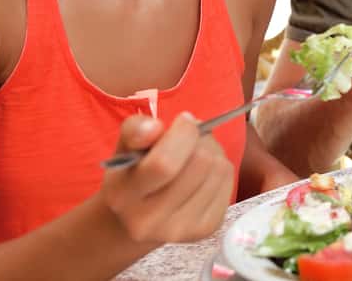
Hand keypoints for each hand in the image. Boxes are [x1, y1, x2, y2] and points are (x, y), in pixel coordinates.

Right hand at [101, 113, 234, 243]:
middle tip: (189, 138)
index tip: (184, 120)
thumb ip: (135, 130)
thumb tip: (155, 128)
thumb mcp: (126, 146)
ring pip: (219, 169)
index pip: (164, 164)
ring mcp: (180, 230)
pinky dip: (220, 169)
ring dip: (212, 152)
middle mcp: (149, 221)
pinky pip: (228, 182)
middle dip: (200, 140)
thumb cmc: (134, 171)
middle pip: (200, 163)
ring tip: (194, 155)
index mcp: (123, 196)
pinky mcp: (206, 229)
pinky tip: (202, 174)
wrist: (139, 215)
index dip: (183, 134)